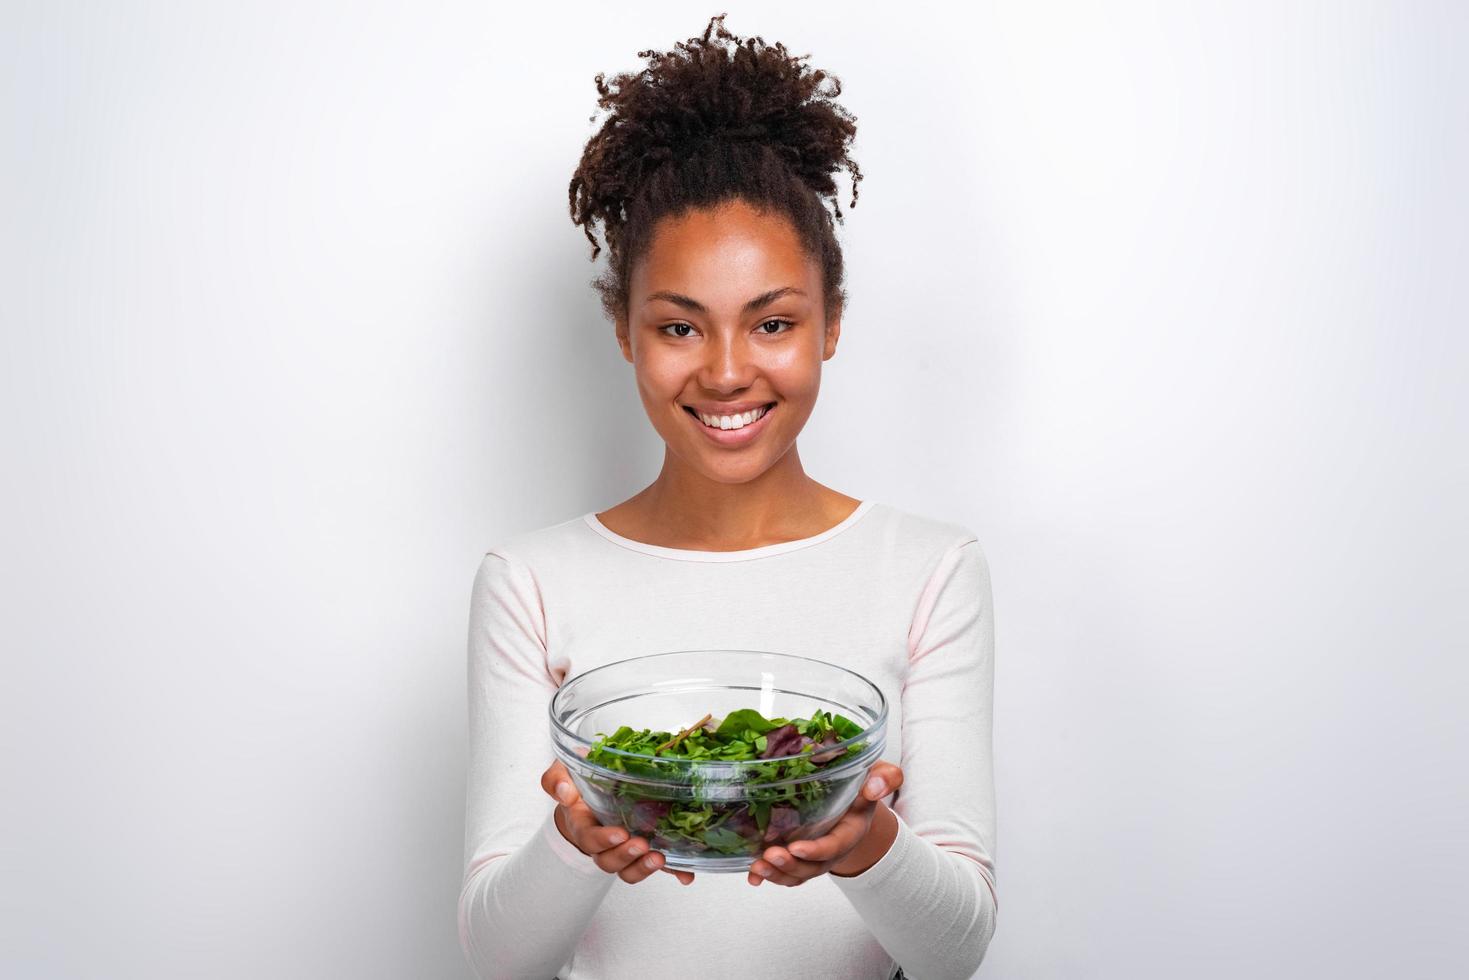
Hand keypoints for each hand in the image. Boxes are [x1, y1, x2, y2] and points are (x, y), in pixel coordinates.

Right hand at [541, 759, 695, 884]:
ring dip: (643, 867)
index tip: (620, 833)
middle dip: (625, 856)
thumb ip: (556, 779)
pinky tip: (686, 876)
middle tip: (642, 844)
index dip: (604, 840)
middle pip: (609, 861)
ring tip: (660, 858)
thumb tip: (565, 792)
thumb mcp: (563, 773)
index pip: (589, 839)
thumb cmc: (577, 783)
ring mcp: (623, 849)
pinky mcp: (644, 849)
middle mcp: (602, 843)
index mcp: (583, 825)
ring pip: (628, 870)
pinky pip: (655, 866)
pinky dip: (672, 873)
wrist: (589, 792)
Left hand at [746, 761, 904, 886]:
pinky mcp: (799, 856)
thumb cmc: (862, 785)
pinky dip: (768, 876)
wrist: (855, 798)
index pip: (834, 846)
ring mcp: (814, 856)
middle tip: (769, 855)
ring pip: (796, 874)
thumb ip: (885, 778)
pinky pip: (785, 873)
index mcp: (850, 831)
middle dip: (791, 866)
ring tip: (757, 867)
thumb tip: (875, 787)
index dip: (816, 850)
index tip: (796, 847)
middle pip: (812, 867)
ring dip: (776, 874)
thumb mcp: (877, 775)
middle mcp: (831, 849)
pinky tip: (752, 876)